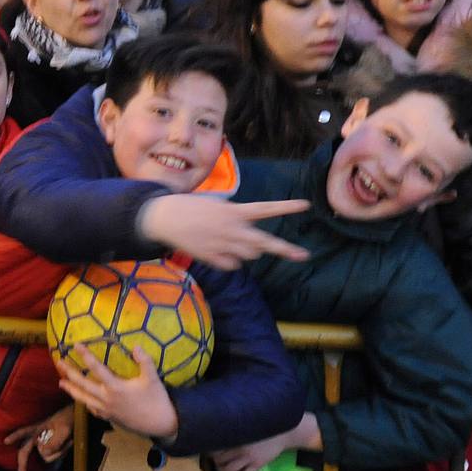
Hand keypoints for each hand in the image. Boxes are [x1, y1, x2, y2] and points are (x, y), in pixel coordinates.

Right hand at [2, 404, 74, 470]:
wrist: (75, 417)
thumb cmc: (68, 419)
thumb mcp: (64, 429)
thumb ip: (55, 442)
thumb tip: (44, 454)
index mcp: (37, 428)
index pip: (23, 432)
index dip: (15, 436)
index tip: (6, 441)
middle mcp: (37, 437)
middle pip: (24, 452)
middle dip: (23, 465)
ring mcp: (42, 443)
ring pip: (46, 456)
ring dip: (58, 453)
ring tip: (69, 441)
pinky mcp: (49, 448)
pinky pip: (52, 456)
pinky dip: (61, 452)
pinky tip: (68, 443)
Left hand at [55, 344, 177, 439]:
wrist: (160, 424)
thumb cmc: (157, 400)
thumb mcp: (153, 379)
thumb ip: (145, 362)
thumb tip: (136, 346)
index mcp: (115, 387)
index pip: (96, 368)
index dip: (86, 356)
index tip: (76, 345)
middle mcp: (107, 399)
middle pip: (83, 384)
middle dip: (70, 373)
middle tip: (58, 362)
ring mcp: (106, 410)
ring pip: (84, 399)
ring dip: (71, 390)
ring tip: (61, 383)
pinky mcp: (109, 418)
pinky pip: (92, 410)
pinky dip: (85, 403)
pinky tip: (82, 400)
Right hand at [138, 195, 310, 269]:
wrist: (165, 218)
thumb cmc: (192, 209)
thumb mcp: (218, 206)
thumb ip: (239, 221)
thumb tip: (253, 247)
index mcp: (234, 211)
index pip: (266, 208)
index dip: (286, 207)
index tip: (306, 205)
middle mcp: (232, 229)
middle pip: (264, 242)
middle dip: (285, 249)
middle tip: (304, 255)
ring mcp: (223, 245)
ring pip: (249, 255)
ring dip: (247, 251)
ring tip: (231, 241)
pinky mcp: (212, 258)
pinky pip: (232, 265)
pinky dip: (229, 260)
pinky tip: (216, 250)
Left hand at [212, 413, 319, 470]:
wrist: (283, 433)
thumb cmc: (262, 428)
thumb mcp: (246, 426)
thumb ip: (233, 431)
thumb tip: (218, 433)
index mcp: (235, 437)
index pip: (215, 449)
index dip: (211, 453)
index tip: (212, 453)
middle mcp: (240, 448)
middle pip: (220, 462)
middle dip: (217, 464)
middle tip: (220, 462)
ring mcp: (249, 458)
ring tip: (227, 470)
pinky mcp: (258, 465)